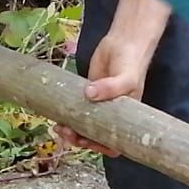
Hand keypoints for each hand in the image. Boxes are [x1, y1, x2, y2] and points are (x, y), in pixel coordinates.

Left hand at [55, 0, 170, 157]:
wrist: (123, 41)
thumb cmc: (132, 63)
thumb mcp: (127, 78)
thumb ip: (111, 88)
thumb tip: (89, 94)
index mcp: (125, 119)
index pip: (113, 144)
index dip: (99, 147)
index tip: (86, 141)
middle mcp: (111, 116)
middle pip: (94, 137)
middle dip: (80, 139)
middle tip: (67, 132)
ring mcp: (98, 105)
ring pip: (83, 126)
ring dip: (71, 130)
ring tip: (59, 128)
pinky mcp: (86, 94)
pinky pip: (76, 109)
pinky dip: (67, 115)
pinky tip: (57, 116)